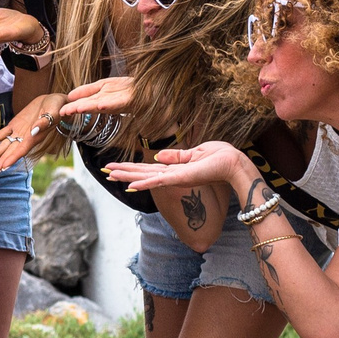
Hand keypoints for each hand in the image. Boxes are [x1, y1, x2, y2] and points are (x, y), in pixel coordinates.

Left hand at [0, 93, 62, 170]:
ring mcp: (19, 132)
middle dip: (3, 161)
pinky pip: (2, 133)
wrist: (53, 101)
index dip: (13, 158)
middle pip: (12, 151)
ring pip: (5, 145)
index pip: (22, 150)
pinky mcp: (15, 124)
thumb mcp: (53, 112)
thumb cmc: (57, 107)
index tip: (4, 166)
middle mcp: (26, 138)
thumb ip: (44, 122)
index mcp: (35, 137)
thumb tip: (34, 131)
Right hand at [58, 73, 133, 117]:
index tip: (60, 111)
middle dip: (77, 107)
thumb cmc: (130, 89)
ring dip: (90, 107)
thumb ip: (88, 90)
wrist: (152, 88)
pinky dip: (110, 104)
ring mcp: (120, 99)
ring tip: (77, 109)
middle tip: (64, 112)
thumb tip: (70, 95)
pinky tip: (101, 106)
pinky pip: (120, 102)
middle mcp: (110, 99)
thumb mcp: (105, 86)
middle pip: (91, 103)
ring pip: (102, 104)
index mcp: (103, 96)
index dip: (73, 105)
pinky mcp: (131, 99)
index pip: (84, 100)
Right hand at [102, 141, 252, 195]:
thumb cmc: (220, 157)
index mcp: (174, 168)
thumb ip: (177, 156)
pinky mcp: (180, 179)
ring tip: (110, 175)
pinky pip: (158, 182)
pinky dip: (144, 184)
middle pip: (142, 173)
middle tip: (105, 171)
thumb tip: (159, 155)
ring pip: (145, 178)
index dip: (131, 166)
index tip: (116, 165)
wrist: (234, 164)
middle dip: (123, 172)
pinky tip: (131, 185)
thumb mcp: (195, 152)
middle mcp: (171, 175)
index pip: (148, 168)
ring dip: (127, 177)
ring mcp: (174, 178)